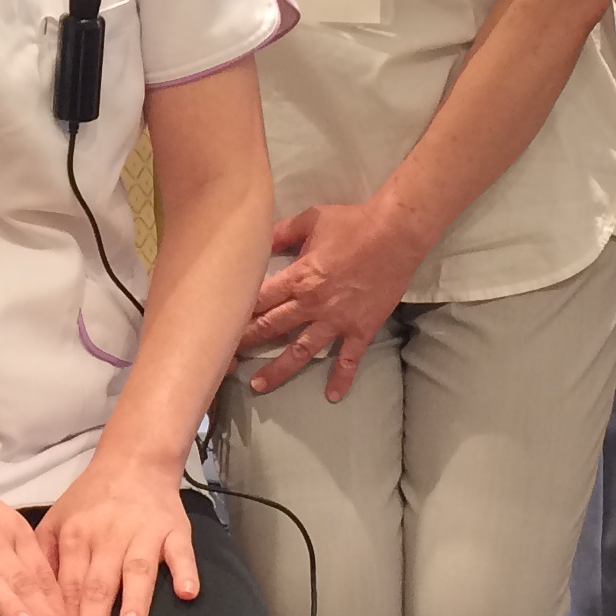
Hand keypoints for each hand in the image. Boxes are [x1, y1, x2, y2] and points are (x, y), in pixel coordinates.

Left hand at [35, 454, 198, 615]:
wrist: (134, 460)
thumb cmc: (91, 499)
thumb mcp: (57, 519)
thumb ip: (43, 558)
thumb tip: (29, 602)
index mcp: (75, 536)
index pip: (67, 587)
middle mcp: (107, 536)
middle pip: (97, 586)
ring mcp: (142, 532)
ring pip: (136, 570)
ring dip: (134, 600)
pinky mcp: (174, 529)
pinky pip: (180, 551)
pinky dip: (185, 570)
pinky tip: (187, 592)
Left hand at [238, 195, 423, 399]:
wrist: (395, 234)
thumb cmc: (352, 223)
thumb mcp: (310, 219)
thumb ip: (281, 232)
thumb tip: (257, 239)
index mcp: (298, 278)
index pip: (259, 300)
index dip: (237, 312)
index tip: (219, 324)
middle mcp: (312, 304)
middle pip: (272, 327)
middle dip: (246, 343)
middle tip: (224, 359)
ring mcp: (337, 320)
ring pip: (302, 350)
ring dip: (279, 369)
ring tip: (259, 385)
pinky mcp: (361, 328)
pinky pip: (349, 358)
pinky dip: (341, 378)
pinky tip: (332, 396)